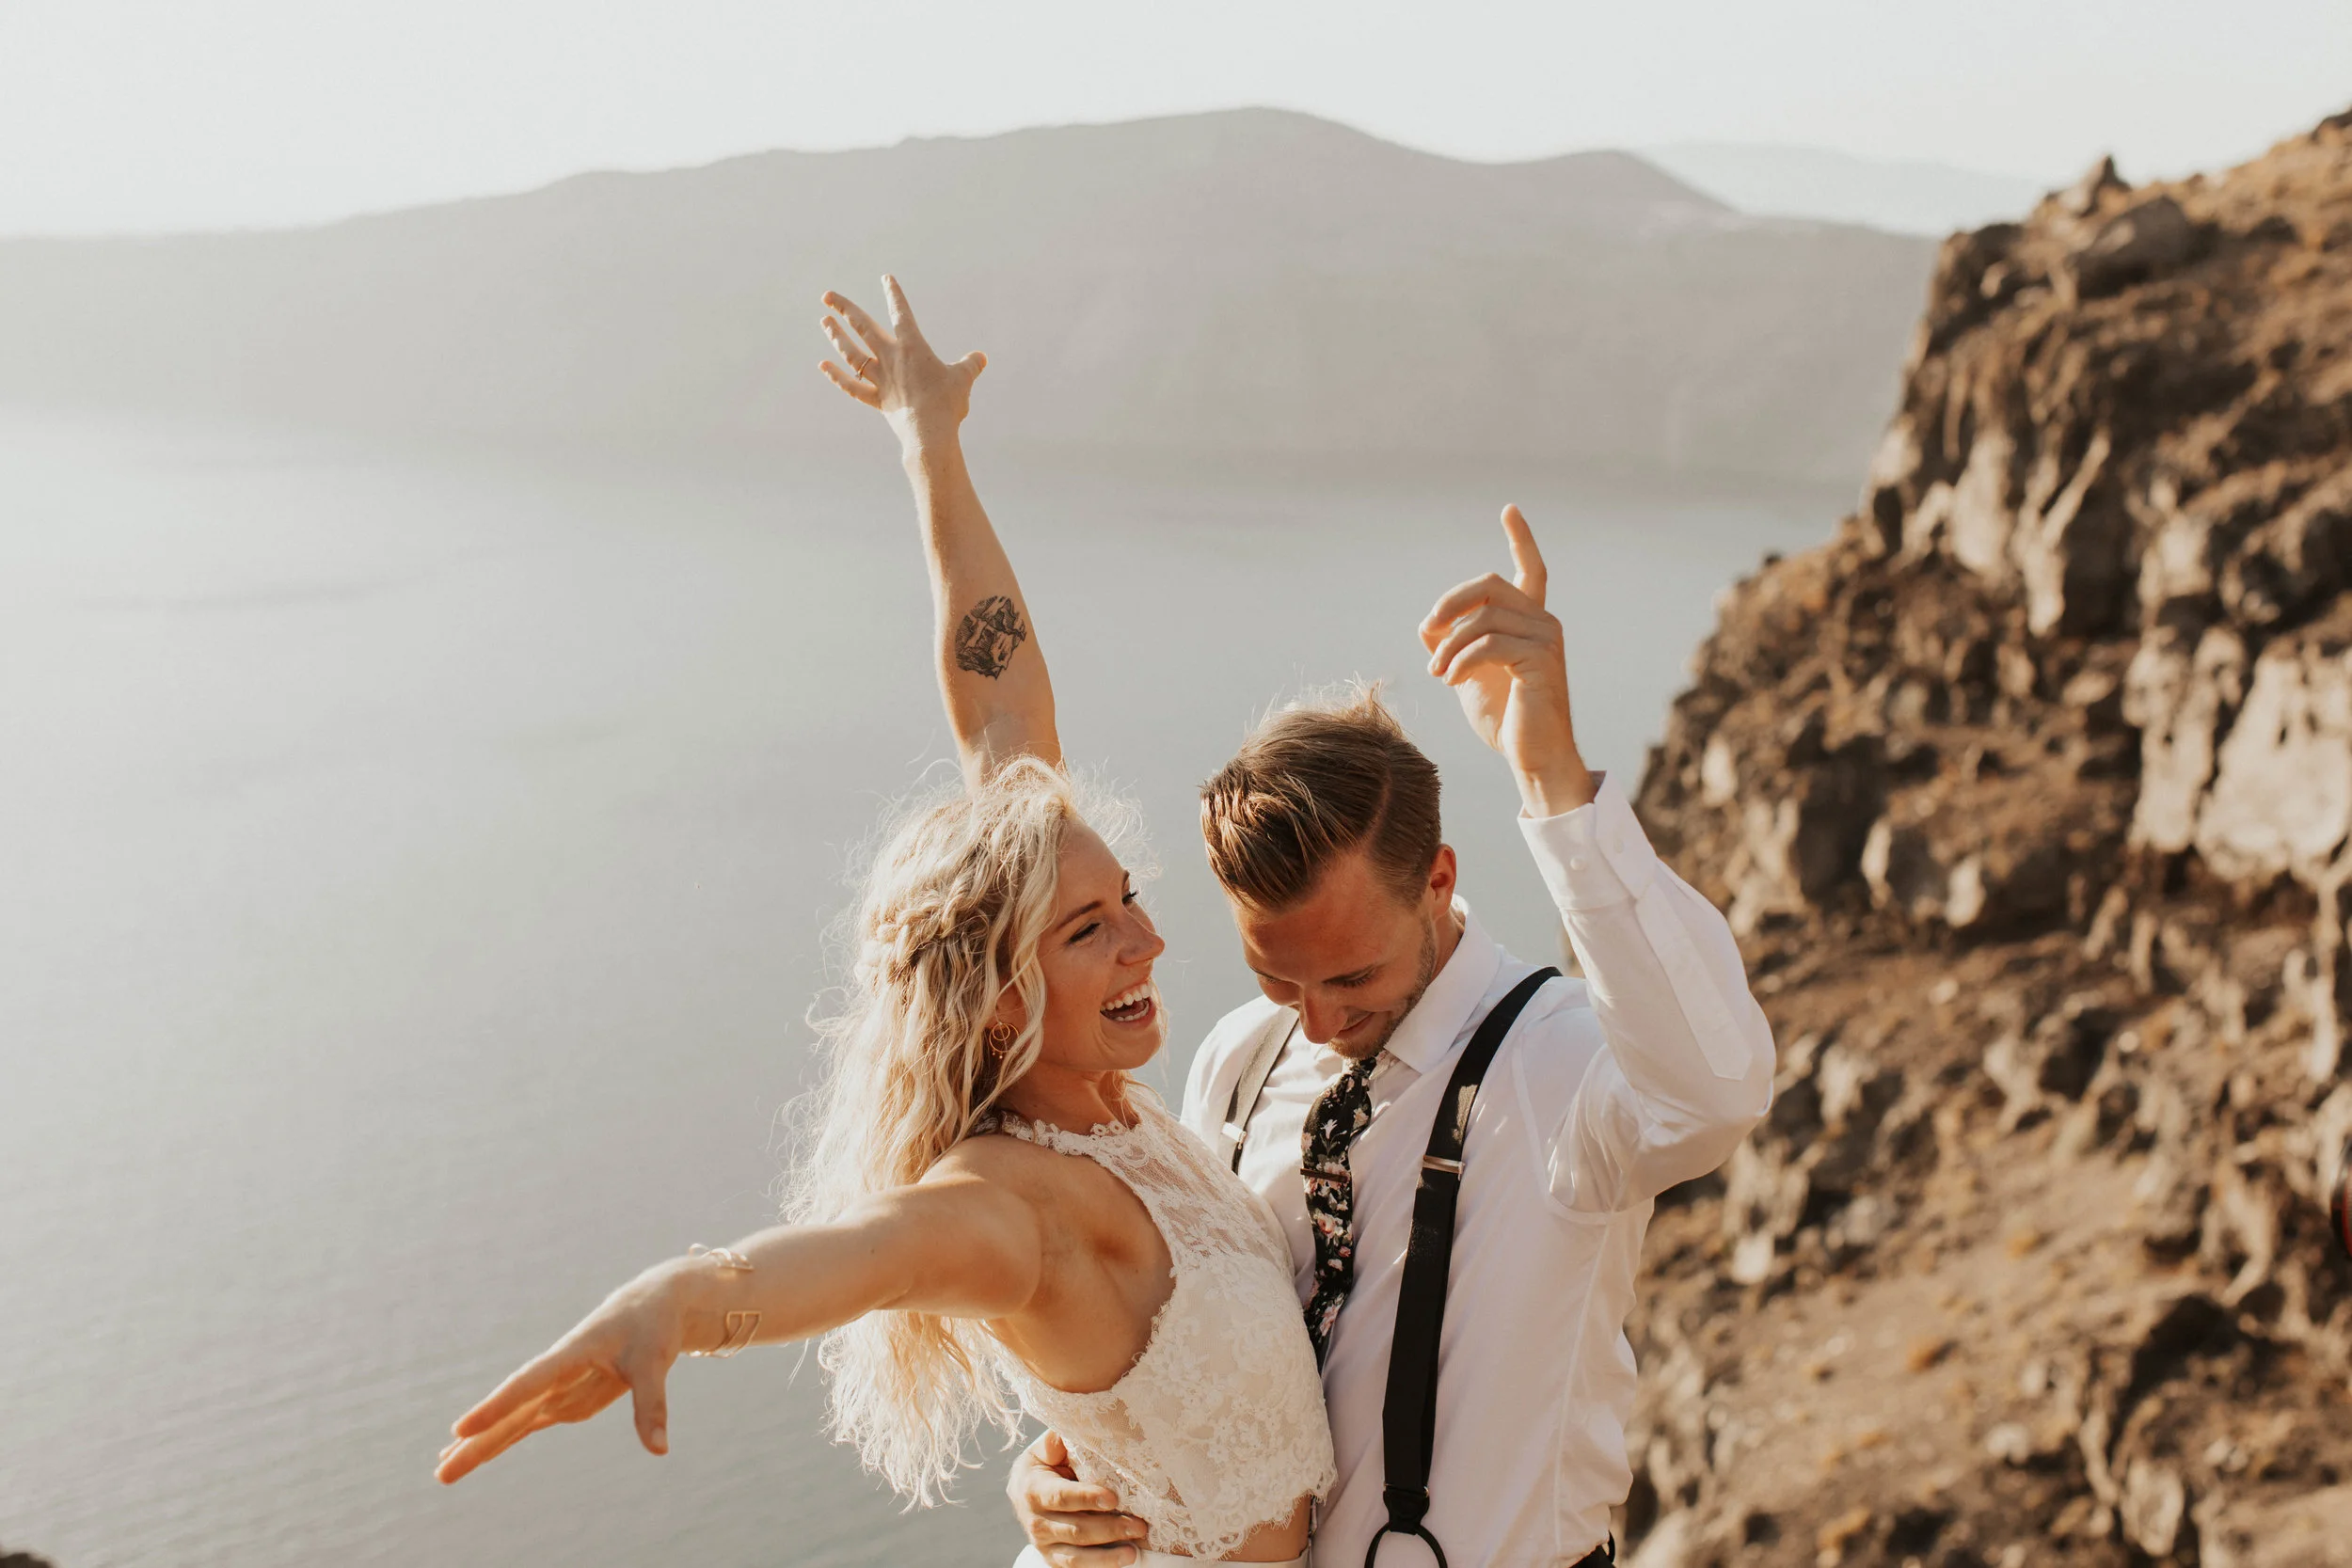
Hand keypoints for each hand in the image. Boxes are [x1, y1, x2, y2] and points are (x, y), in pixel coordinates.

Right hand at [435, 1262, 690, 1483]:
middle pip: (510, 1411)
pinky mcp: (566, 1397)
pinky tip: (477, 1454)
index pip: (528, 1383)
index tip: (461, 1429)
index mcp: (571, 1353)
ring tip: (443, 1469)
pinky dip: (504, 1438)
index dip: (497, 1405)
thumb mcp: (655, 1362)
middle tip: (440, 1473)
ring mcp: (557, 1387)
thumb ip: (651, 1406)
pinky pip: (528, 1422)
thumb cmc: (652, 1327)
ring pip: (513, 1419)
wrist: (652, 1304)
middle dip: (476, 1441)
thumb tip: (659, 1450)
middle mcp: (555, 1373)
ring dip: (482, 1444)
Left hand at [818, 276, 986, 450]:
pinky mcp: (877, 400)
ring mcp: (881, 379)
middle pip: (863, 327)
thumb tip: (980, 358)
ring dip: (836, 336)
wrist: (929, 434)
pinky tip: (823, 365)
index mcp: (912, 347)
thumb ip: (970, 365)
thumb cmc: (947, 404)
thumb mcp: (963, 380)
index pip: (901, 313)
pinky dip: (837, 376)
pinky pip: (852, 386)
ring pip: (852, 353)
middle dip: (844, 308)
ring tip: (825, 321)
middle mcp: (891, 359)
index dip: (894, 294)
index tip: (885, 278)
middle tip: (827, 295)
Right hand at [1008, 1430, 1148, 1567]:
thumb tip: (1070, 1432)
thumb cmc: (1048, 1464)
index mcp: (1031, 1489)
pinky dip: (1100, 1566)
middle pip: (1074, 1529)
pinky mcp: (1053, 1560)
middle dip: (1108, 1528)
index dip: (1086, 1498)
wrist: (1030, 1493)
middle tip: (1139, 1525)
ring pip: (1075, 1555)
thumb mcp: (1047, 1449)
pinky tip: (1122, 1561)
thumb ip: (1058, 1441)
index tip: (1114, 1498)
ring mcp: (1043, 1545)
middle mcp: (1034, 1521)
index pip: (1060, 1497)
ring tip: (1133, 1551)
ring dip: (1107, 1556)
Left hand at [1420, 505, 1595, 817]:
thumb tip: (1428, 624)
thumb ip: (1452, 645)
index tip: (1509, 510)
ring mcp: (1546, 639)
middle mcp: (1543, 623)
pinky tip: (1450, 681)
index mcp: (1530, 623)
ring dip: (1449, 644)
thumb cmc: (1504, 719)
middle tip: (1429, 630)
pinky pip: (1488, 643)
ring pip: (1483, 617)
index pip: (1531, 571)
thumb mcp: (1467, 675)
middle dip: (1451, 602)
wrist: (1531, 757)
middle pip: (1491, 585)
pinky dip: (1459, 660)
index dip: (1521, 539)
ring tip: (1438, 673)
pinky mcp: (1541, 660)